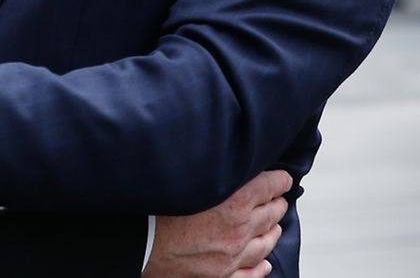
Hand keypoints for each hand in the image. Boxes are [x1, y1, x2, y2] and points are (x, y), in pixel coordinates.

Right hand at [143, 170, 291, 277]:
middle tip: (279, 198)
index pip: (269, 186)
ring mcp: (231, 256)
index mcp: (233, 201)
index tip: (283, 178)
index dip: (279, 180)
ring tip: (275, 225)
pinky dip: (261, 266)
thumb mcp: (186, 175)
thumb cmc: (153, 205)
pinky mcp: (220, 275)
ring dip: (273, 231)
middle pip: (270, 214)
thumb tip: (223, 153)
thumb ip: (210, 165)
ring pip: (265, 243)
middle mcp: (238, 229)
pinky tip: (264, 263)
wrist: (136, 243)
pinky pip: (251, 273)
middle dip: (277, 203)